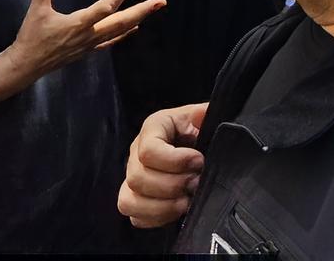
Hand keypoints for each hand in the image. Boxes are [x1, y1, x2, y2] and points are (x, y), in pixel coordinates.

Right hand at [5, 0, 165, 81]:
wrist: (27, 66)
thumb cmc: (32, 38)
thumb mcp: (35, 12)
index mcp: (80, 24)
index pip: (106, 7)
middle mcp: (90, 35)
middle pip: (122, 21)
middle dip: (143, 10)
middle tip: (161, 1)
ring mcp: (90, 44)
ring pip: (119, 30)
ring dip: (137, 18)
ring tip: (153, 9)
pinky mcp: (87, 50)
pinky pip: (111, 41)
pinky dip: (124, 33)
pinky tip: (134, 28)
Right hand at [117, 104, 207, 229]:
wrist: (202, 149)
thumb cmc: (201, 132)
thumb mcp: (205, 119)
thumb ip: (203, 117)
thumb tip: (199, 114)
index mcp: (153, 128)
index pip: (148, 150)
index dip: (175, 161)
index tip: (198, 161)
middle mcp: (136, 152)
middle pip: (137, 178)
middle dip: (171, 185)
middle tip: (195, 183)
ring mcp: (134, 177)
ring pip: (129, 201)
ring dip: (161, 206)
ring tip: (186, 200)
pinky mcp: (136, 199)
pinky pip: (135, 217)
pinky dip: (157, 218)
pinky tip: (177, 209)